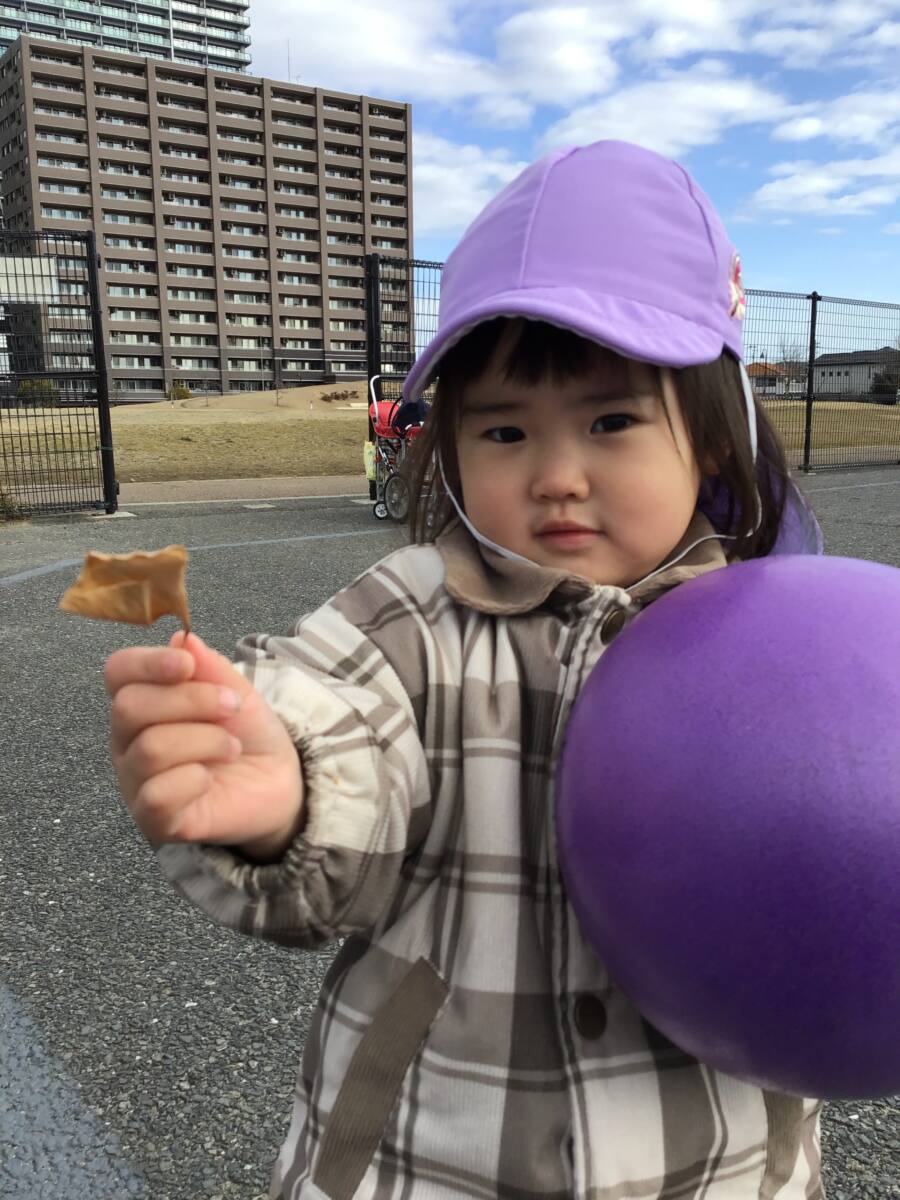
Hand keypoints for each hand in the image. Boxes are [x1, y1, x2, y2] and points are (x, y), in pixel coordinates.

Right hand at [106, 631, 303, 860]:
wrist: (280, 783)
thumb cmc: (249, 735)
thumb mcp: (236, 692)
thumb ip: (209, 667)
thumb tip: (182, 638)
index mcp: (142, 703)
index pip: (118, 672)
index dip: (147, 663)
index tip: (186, 665)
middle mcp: (128, 741)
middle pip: (129, 707)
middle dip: (189, 700)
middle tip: (231, 706)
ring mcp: (136, 782)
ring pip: (150, 748)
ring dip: (204, 740)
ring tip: (231, 746)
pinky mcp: (154, 820)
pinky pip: (156, 794)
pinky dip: (193, 779)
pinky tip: (210, 779)